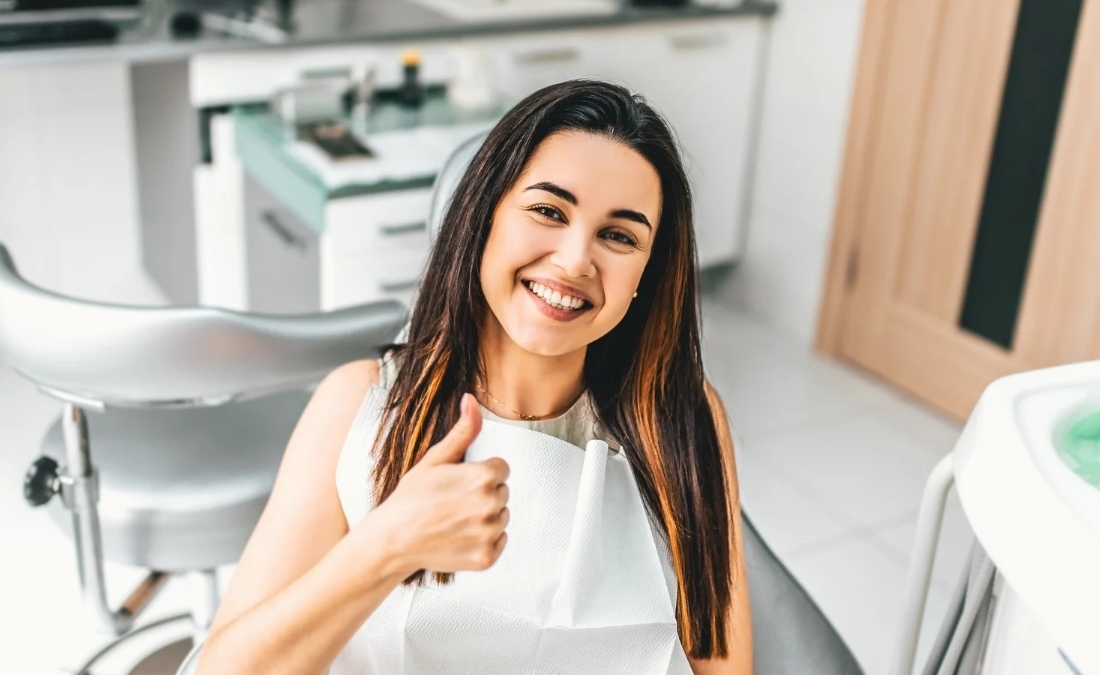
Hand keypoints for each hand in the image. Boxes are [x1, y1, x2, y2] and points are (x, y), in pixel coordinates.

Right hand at [373, 393, 509, 575]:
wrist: (392, 540)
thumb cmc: (410, 498)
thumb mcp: (435, 459)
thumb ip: (463, 431)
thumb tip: (471, 400)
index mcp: (483, 476)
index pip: (501, 468)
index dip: (478, 473)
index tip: (458, 483)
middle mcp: (491, 504)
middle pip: (502, 492)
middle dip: (482, 494)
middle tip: (452, 502)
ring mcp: (490, 533)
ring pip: (501, 517)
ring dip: (484, 518)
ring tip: (454, 519)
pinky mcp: (487, 557)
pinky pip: (500, 542)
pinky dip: (484, 541)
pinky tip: (459, 537)